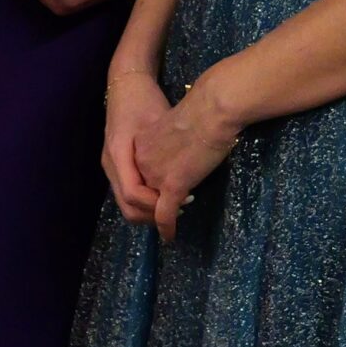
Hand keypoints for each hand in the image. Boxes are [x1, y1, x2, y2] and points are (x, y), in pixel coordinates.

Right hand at [103, 59, 168, 223]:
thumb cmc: (144, 100)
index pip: (132, 194)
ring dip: (149, 209)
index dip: (155, 205)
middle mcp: (110, 165)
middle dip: (153, 214)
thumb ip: (166, 152)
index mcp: (118, 155)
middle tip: (180, 210)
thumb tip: (182, 179)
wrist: (127, 85)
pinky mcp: (117, 165)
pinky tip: (165, 191)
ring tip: (175, 203)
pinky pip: (129, 192)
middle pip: (127, 206)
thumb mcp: (158, 123)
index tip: (180, 203)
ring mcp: (111, 167)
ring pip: (127, 203)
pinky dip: (145, 199)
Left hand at [133, 71, 242, 242]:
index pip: (134, 177)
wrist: (210, 109)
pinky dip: (167, 228)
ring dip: (162, 215)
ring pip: (150, 207)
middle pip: (138, 194)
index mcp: (137, 147)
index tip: (163, 189)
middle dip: (152, 205)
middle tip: (173, 205)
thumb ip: (166, 142)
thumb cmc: (199, 110)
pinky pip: (164, 215)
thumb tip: (176, 152)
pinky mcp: (172, 185)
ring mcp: (154, 175)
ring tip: (178, 215)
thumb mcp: (171, 126)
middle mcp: (139, 163)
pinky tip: (170, 236)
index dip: (146, 188)